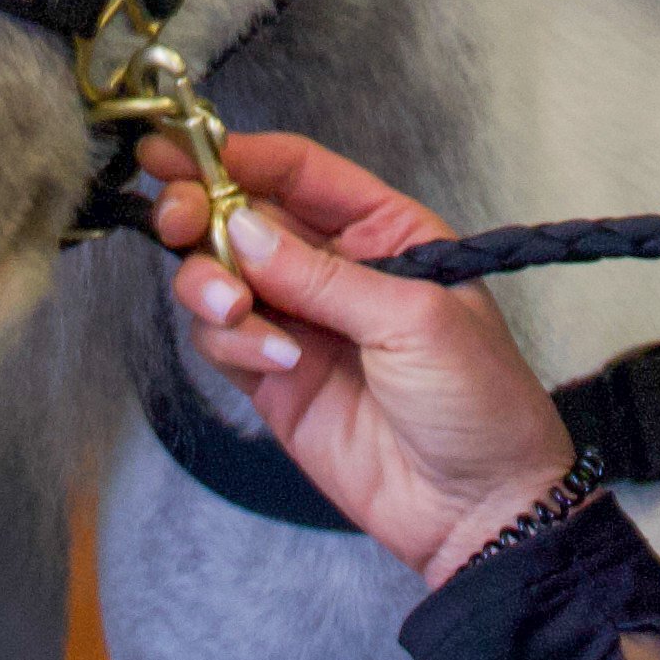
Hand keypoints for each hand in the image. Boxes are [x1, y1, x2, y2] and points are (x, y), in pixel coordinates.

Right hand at [145, 132, 577, 588]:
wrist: (479, 509)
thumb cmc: (479, 400)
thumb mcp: (415, 318)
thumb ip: (321, 275)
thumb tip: (241, 226)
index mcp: (383, 231)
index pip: (299, 171)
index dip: (237, 154)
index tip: (179, 151)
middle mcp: (334, 268)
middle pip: (242, 215)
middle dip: (201, 211)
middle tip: (182, 222)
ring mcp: (299, 323)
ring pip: (218, 275)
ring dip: (211, 283)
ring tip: (236, 308)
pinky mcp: (274, 378)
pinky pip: (222, 339)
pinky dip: (230, 340)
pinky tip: (277, 361)